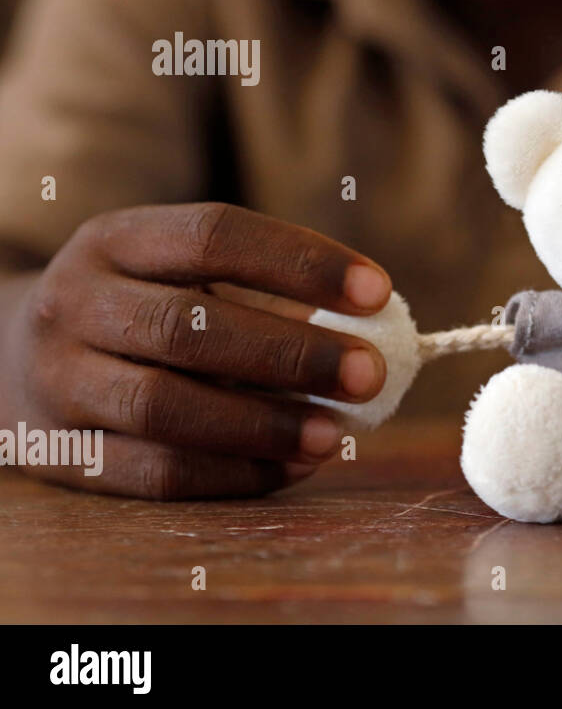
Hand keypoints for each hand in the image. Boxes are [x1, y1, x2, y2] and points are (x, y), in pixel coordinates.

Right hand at [0, 203, 391, 497]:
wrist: (8, 356)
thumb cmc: (141, 308)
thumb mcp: (180, 274)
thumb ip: (262, 295)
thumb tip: (375, 333)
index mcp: (118, 240)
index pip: (215, 235)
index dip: (302, 262)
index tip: (378, 292)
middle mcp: (76, 303)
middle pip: (191, 328)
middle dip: (293, 354)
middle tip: (372, 374)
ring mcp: (60, 379)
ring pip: (165, 408)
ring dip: (264, 425)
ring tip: (336, 434)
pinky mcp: (61, 452)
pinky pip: (152, 473)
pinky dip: (231, 473)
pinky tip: (292, 468)